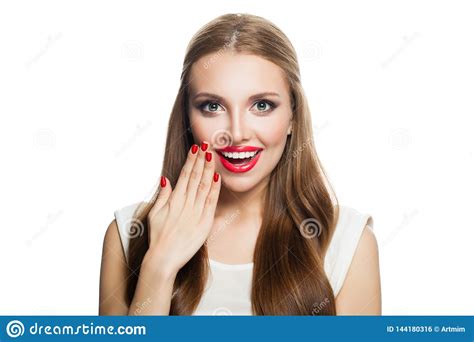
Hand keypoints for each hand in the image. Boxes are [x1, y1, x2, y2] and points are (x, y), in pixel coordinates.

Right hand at [144, 142, 220, 276]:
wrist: (164, 258)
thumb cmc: (158, 237)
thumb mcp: (155, 214)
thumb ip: (162, 196)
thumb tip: (166, 180)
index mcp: (174, 200)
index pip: (184, 175)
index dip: (191, 160)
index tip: (195, 148)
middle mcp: (186, 203)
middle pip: (195, 176)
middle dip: (201, 159)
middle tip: (206, 145)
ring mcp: (196, 212)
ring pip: (204, 186)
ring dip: (208, 169)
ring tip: (212, 155)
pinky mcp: (205, 222)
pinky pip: (211, 201)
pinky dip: (215, 188)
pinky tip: (217, 176)